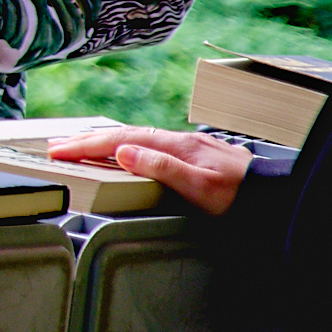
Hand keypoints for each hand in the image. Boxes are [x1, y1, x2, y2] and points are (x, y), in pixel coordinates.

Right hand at [45, 123, 249, 215]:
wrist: (275, 194)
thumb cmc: (241, 196)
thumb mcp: (201, 187)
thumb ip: (161, 167)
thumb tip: (122, 151)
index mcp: (175, 146)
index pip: (120, 141)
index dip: (86, 145)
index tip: (58, 150)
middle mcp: (178, 142)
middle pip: (124, 135)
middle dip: (87, 139)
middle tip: (56, 145)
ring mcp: (186, 147)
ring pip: (136, 138)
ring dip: (104, 142)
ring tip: (80, 145)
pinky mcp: (192, 156)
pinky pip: (148, 145)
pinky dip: (125, 146)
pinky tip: (123, 152)